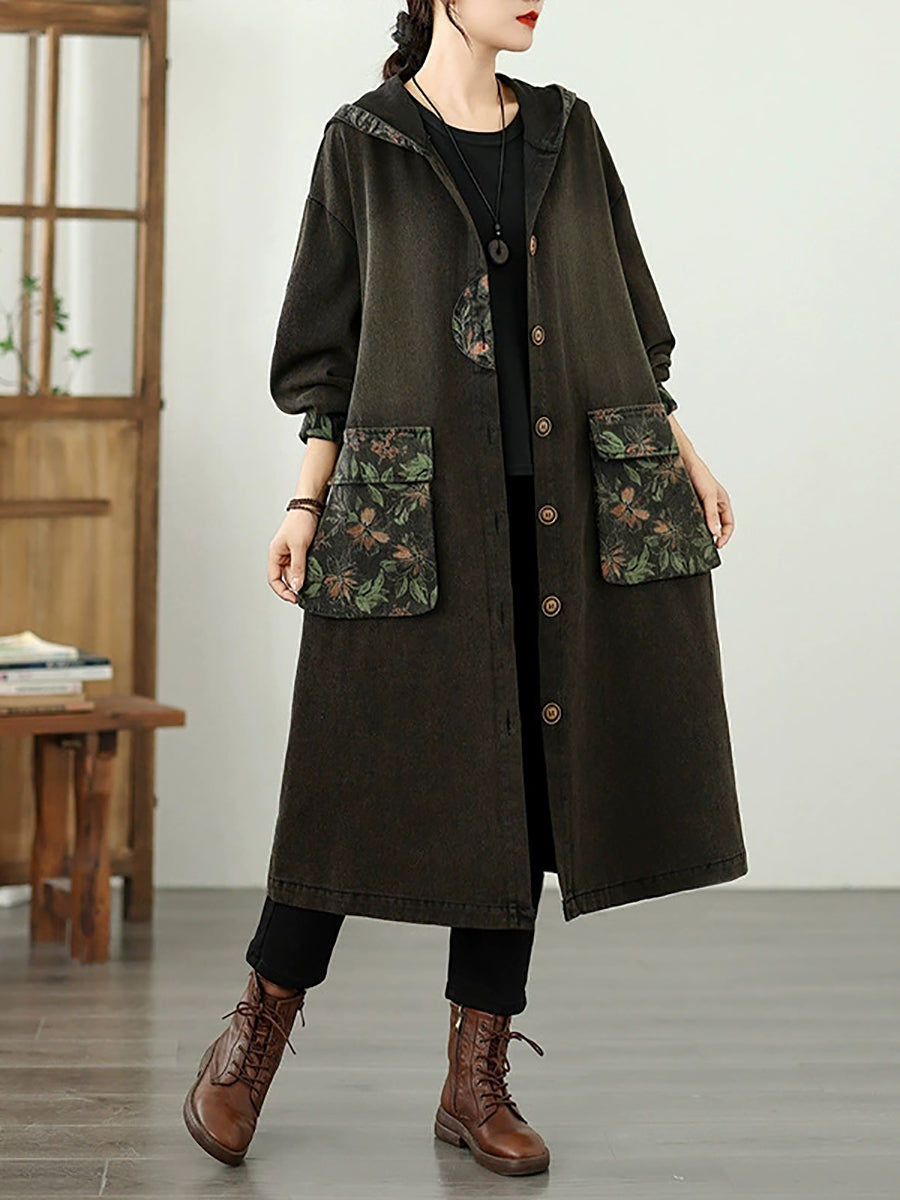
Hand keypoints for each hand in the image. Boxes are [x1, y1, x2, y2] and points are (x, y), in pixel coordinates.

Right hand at [267, 510, 320, 602]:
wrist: (312, 506)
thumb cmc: (300, 521)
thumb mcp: (299, 546)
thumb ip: (298, 567)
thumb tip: (297, 586)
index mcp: (275, 554)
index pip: (273, 579)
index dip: (282, 591)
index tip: (294, 598)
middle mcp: (282, 555)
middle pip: (286, 578)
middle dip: (296, 586)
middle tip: (307, 593)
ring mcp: (292, 554)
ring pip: (297, 573)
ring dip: (304, 578)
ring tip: (314, 583)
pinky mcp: (303, 551)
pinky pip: (304, 566)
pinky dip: (309, 571)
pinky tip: (317, 573)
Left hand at [669, 421, 733, 549]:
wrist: (682, 463)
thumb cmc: (700, 474)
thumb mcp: (708, 496)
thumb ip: (712, 514)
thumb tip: (715, 533)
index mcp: (723, 503)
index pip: (728, 524)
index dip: (725, 536)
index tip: (718, 545)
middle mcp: (713, 506)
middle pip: (716, 526)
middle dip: (712, 536)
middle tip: (706, 547)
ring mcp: (701, 506)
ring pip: (703, 523)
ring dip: (700, 531)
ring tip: (694, 540)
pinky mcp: (689, 505)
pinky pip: (691, 518)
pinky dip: (690, 525)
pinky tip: (685, 530)